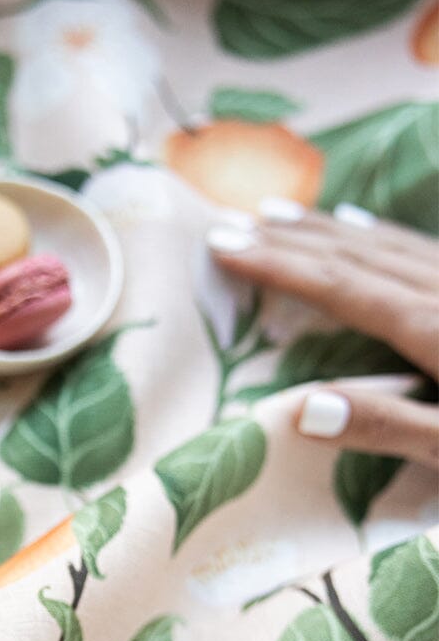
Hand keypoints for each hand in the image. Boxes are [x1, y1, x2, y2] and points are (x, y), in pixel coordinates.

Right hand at [207, 200, 438, 469]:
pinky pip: (417, 248)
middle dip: (288, 239)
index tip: (222, 248)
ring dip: (324, 229)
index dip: (278, 265)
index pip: (340, 287)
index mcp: (434, 329)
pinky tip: (359, 224)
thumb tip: (301, 409)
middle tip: (227, 226)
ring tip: (275, 215)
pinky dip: (378, 234)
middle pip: (355, 256)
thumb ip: (386, 425)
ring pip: (383, 243)